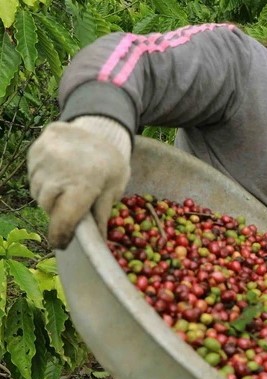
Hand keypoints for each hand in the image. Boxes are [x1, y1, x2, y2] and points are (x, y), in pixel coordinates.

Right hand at [27, 116, 131, 248]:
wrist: (99, 127)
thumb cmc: (111, 163)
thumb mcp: (114, 188)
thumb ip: (101, 214)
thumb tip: (98, 242)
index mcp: (83, 184)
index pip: (64, 218)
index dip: (61, 234)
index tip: (61, 244)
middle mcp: (59, 172)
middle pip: (47, 205)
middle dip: (58, 211)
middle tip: (71, 206)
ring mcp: (44, 159)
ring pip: (38, 191)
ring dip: (49, 195)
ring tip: (67, 185)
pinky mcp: (34, 150)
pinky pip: (33, 175)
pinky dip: (43, 179)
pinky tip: (59, 172)